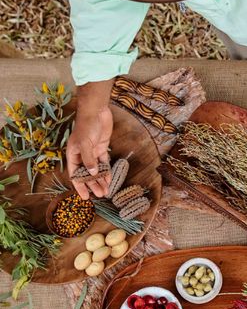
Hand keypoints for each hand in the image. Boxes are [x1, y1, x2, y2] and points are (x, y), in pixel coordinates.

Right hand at [66, 81, 113, 198]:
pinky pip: (104, 163)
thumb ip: (88, 159)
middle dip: (93, 185)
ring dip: (101, 180)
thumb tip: (91, 173)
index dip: (80, 186)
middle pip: (87, 174)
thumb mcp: (86, 143)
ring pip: (96, 170)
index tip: (85, 197)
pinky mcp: (101, 148)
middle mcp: (81, 155)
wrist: (97, 111)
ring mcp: (92, 152)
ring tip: (106, 191)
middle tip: (101, 195)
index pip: (75, 174)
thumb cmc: (87, 126)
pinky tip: (110, 179)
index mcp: (73, 155)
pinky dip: (107, 171)